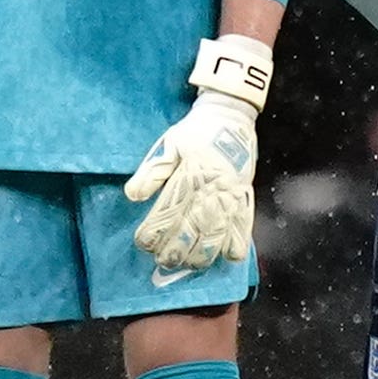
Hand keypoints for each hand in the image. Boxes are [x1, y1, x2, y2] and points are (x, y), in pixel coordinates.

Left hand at [120, 32, 272, 277]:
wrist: (230, 113)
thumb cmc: (194, 131)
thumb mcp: (169, 144)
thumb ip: (153, 171)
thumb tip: (133, 195)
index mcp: (188, 175)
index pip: (168, 211)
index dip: (154, 231)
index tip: (143, 243)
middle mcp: (210, 188)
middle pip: (192, 227)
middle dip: (176, 249)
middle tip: (163, 262)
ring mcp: (230, 194)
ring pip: (217, 232)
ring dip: (203, 252)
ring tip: (191, 265)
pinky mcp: (244, 195)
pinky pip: (243, 224)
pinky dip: (237, 243)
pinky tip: (228, 257)